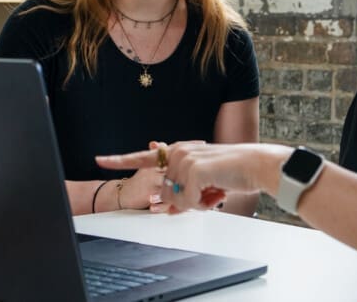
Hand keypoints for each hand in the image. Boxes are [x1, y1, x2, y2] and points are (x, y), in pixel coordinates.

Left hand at [97, 141, 286, 213]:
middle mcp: (178, 151)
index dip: (120, 160)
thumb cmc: (234, 172)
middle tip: (209, 194)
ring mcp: (184, 159)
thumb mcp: (204, 181)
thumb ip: (180, 190)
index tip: (99, 159)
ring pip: (174, 200)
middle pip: (163, 192)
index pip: (144, 156)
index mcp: (179, 150)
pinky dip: (201, 205)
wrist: (257, 165)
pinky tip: (215, 193)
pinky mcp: (192, 170)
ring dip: (195, 204)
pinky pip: (186, 202)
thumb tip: (162, 206)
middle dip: (185, 203)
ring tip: (215, 191)